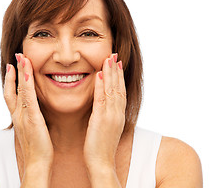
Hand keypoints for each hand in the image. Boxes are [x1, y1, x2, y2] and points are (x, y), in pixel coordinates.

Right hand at [3, 53, 53, 173]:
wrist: (36, 164)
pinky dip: (27, 84)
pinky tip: (28, 72)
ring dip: (20, 72)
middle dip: (14, 72)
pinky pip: (29, 98)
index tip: (13, 67)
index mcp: (18, 117)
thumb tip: (34, 114)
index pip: (12, 95)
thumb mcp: (32, 131)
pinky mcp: (32, 119)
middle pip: (13, 89)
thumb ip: (31, 120)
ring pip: (20, 90)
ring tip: (22, 58)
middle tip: (16, 56)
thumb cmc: (37, 150)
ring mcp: (23, 116)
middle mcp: (18, 115)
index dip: (11, 80)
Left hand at [84, 53, 125, 179]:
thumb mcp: (106, 129)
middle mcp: (117, 114)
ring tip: (108, 58)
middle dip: (116, 70)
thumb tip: (103, 108)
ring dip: (111, 73)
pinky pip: (102, 99)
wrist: (101, 164)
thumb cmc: (100, 148)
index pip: (120, 92)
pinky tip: (99, 74)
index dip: (119, 77)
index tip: (117, 64)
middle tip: (115, 55)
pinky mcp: (101, 119)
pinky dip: (102, 86)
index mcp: (118, 116)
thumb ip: (106, 116)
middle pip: (119, 88)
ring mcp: (111, 116)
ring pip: (113, 90)